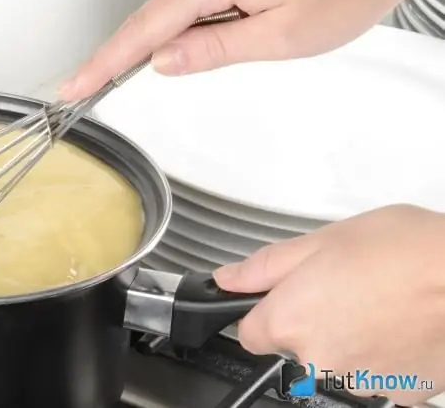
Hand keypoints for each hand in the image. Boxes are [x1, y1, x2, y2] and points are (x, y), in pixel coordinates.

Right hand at [59, 0, 444, 100]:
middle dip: (158, 53)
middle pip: (158, 16)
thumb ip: (213, 50)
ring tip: (254, 35)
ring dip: (194, 36)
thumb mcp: (280, 37)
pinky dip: (202, 18)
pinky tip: (240, 23)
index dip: (105, 63)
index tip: (75, 86)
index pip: (144, 29)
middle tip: (182, 75)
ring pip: (179, 5)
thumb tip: (161, 62)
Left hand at [213, 204, 444, 404]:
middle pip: (293, 346)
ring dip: (344, 335)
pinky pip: (369, 373)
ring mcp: (358, 381)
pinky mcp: (395, 393)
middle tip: (340, 285)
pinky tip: (395, 323)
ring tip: (374, 300)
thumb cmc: (406, 252)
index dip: (264, 311)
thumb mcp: (323, 241)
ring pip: (333, 360)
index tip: (282, 297)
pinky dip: (376, 353)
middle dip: (308, 318)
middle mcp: (319, 359)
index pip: (249, 333)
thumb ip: (265, 266)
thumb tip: (228, 279)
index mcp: (292, 320)